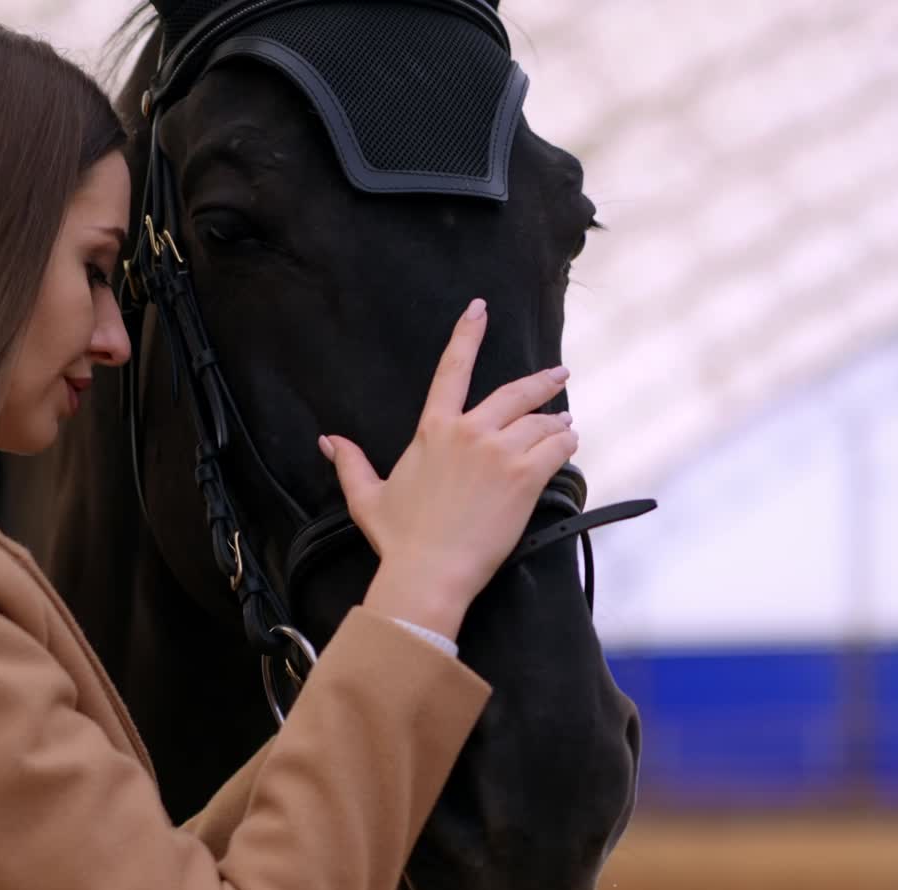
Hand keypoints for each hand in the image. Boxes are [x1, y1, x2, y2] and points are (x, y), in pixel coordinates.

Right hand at [319, 299, 577, 640]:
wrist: (429, 571)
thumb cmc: (400, 539)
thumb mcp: (367, 497)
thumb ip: (351, 463)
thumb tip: (328, 441)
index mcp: (433, 430)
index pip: (452, 369)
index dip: (467, 334)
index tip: (480, 310)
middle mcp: (469, 433)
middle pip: (515, 393)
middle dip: (542, 381)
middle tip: (559, 375)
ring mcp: (499, 453)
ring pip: (541, 423)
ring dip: (556, 423)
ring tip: (566, 427)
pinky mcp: (523, 477)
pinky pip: (556, 449)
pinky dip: (566, 445)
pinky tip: (569, 446)